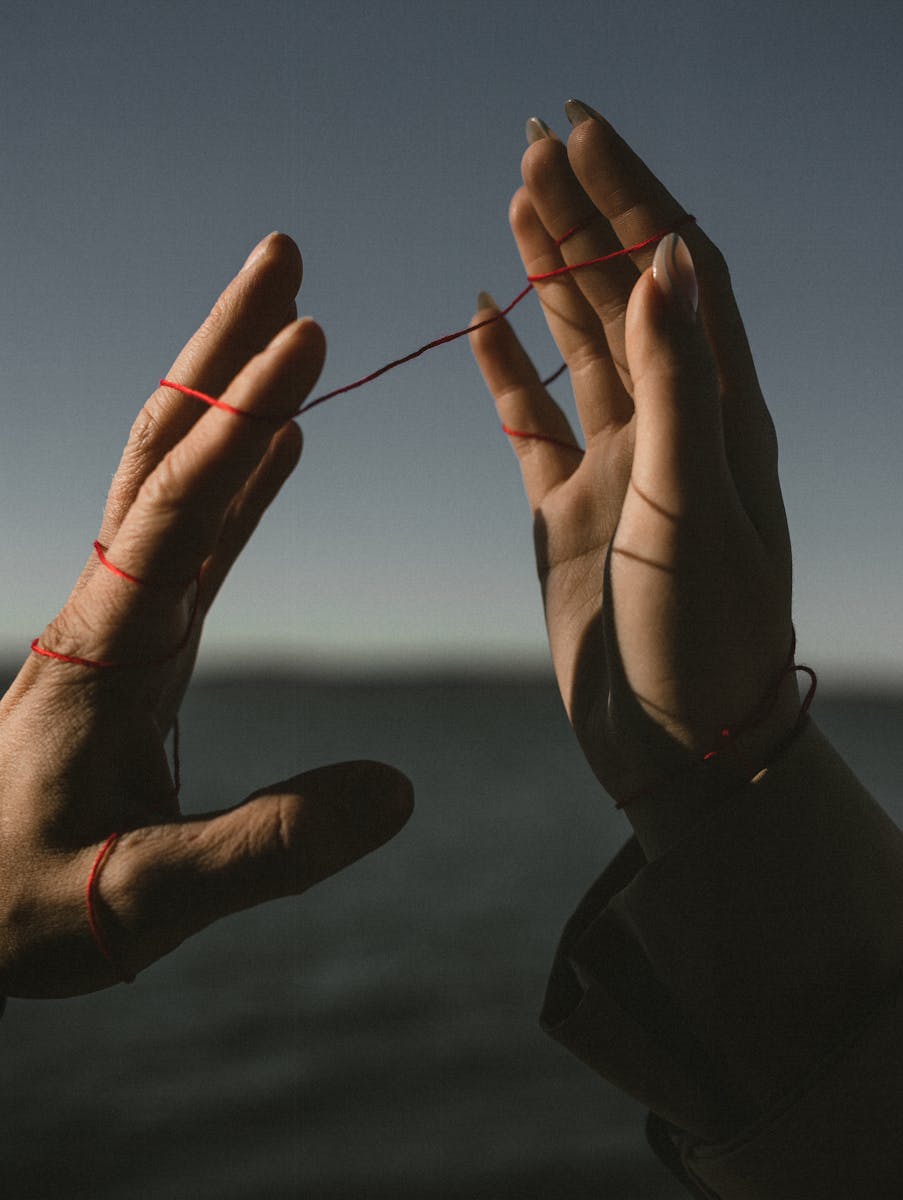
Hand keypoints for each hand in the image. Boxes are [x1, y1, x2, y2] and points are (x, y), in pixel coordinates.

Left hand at [0, 233, 411, 997]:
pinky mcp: (145, 637)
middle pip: (166, 447)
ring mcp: (128, 614)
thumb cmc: (28, 905)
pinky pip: (198, 533)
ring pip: (179, 474)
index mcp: (105, 649)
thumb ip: (267, 848)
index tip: (305, 341)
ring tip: (289, 316)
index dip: (239, 426)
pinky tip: (281, 442)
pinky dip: (241, 474)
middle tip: (282, 257)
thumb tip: (397, 794)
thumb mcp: (143, 898)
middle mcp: (112, 607)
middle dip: (224, 349)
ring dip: (231, 390)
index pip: (175, 512)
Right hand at [471, 105, 798, 854]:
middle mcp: (669, 427)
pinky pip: (532, 424)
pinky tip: (481, 322)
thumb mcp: (694, 506)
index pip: (676, 274)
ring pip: (578, 349)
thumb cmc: (702, 637)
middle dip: (584, 215)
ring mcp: (617, 467)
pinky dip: (506, 373)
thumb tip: (666, 259)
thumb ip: (679, 385)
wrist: (677, 742)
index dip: (634, 197)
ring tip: (516, 202)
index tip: (586, 133)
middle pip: (623, 295)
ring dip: (548, 276)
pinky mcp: (569, 511)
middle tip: (536, 143)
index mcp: (717, 414)